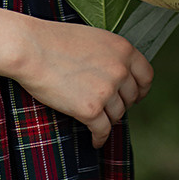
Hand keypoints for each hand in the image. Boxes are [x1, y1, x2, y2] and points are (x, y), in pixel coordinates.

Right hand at [12, 20, 153, 147]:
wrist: (32, 49)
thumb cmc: (56, 41)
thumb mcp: (95, 39)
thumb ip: (112, 56)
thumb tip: (120, 75)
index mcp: (124, 49)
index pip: (146, 76)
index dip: (141, 89)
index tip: (135, 96)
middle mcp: (120, 70)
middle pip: (131, 98)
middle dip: (122, 104)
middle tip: (110, 108)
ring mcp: (107, 90)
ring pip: (117, 115)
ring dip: (108, 120)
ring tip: (97, 121)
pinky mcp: (90, 109)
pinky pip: (102, 130)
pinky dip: (99, 138)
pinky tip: (95, 140)